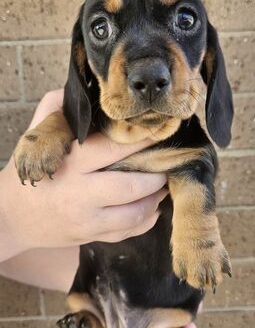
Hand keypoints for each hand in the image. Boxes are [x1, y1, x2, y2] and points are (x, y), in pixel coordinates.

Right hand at [0, 89, 166, 259]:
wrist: (12, 217)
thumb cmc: (29, 172)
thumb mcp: (35, 137)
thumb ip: (54, 110)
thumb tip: (81, 91)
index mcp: (70, 163)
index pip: (115, 148)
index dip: (143, 140)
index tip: (160, 132)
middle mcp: (80, 194)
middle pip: (132, 186)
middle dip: (157, 175)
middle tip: (166, 164)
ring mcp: (87, 220)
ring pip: (135, 213)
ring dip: (156, 199)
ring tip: (162, 186)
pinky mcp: (90, 237)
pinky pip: (127, 232)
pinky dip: (146, 220)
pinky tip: (151, 207)